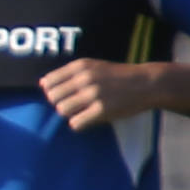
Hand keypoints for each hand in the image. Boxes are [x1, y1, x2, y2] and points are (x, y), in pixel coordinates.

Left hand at [41, 58, 158, 130]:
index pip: (48, 82)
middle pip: (53, 98)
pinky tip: (89, 118)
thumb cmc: (117, 76)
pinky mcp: (102, 110)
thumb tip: (42, 83)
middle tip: (74, 105)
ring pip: (62, 110)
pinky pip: (75, 123)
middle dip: (60, 103)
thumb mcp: (93, 66)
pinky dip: (79, 123)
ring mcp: (93, 94)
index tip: (64, 95)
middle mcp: (85, 78)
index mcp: (81, 66)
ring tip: (83, 111)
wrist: (147, 83)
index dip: (52, 92)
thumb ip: (69, 73)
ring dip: (70, 114)